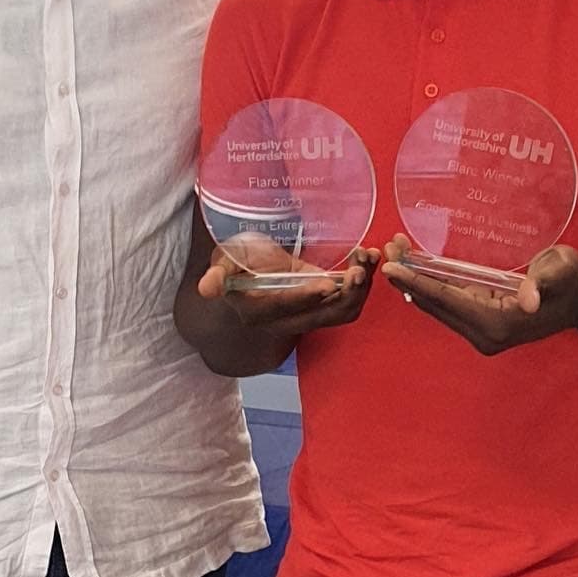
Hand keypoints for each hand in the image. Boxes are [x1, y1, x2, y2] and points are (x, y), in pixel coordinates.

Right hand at [198, 243, 379, 336]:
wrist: (245, 294)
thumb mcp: (220, 269)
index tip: (326, 284)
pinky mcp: (324, 304)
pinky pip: (350, 300)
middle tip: (360, 267)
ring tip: (369, 256)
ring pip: (344, 311)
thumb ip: (217, 277)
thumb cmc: (232, 273)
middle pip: (325, 316)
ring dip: (362, 288)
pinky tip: (369, 257)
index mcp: (260, 311)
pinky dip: (364, 281)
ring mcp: (310, 314)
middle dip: (348, 294)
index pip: (284, 308)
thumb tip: (208, 289)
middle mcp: (289, 319)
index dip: (305, 297)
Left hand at [382, 238, 577, 355]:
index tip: (391, 266)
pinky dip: (429, 285)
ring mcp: (480, 331)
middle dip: (408, 278)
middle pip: (435, 305)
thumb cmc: (571, 280)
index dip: (418, 282)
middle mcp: (483, 334)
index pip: (448, 301)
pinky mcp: (478, 323)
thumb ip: (544, 280)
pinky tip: (414, 264)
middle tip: (386, 248)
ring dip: (415, 281)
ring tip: (395, 251)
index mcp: (498, 325)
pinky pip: (447, 304)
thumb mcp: (561, 271)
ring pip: (437, 306)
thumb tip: (530, 298)